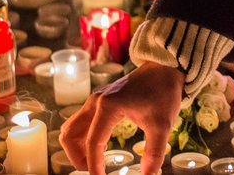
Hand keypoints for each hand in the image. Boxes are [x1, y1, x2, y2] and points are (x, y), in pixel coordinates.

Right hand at [59, 62, 183, 174]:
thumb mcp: (163, 124)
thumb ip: (154, 150)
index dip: (94, 165)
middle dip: (77, 158)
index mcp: (108, 107)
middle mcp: (95, 102)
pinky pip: (79, 123)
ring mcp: (94, 100)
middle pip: (70, 136)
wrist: (163, 69)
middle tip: (94, 171)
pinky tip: (99, 147)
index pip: (93, 143)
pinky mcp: (98, 101)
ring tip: (94, 162)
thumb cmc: (163, 92)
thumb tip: (147, 174)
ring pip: (71, 129)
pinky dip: (82, 138)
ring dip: (76, 148)